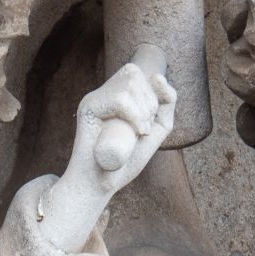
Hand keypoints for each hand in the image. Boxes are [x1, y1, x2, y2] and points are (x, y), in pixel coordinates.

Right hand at [37, 65, 176, 253]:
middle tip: (144, 129)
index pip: (137, 72)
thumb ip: (166, 104)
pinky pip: (119, 99)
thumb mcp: (155, 130)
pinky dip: (135, 115)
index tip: (151, 119)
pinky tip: (136, 132)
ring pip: (127, 83)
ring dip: (143, 109)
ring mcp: (94, 98)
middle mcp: (102, 93)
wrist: (102, 183)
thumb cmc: (126, 161)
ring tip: (139, 133)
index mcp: (115, 95)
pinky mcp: (88, 108)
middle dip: (149, 100)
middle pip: (133, 72)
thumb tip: (157, 76)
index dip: (154, 91)